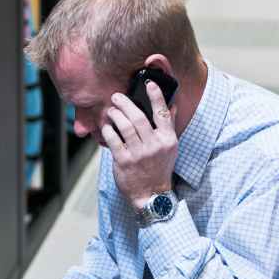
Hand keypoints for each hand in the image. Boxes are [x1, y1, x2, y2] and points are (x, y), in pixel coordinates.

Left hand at [102, 81, 177, 209]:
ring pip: (124, 126)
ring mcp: (139, 154)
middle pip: (138, 117)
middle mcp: (154, 146)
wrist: (152, 195)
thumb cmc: (160, 169)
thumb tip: (171, 105)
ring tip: (111, 111)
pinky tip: (106, 126)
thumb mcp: (170, 148)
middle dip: (125, 103)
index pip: (163, 113)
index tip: (149, 83)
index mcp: (168, 140)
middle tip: (116, 97)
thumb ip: (169, 126)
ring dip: (115, 115)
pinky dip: (108, 130)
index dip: (156, 96)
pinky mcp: (124, 161)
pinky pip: (113, 140)